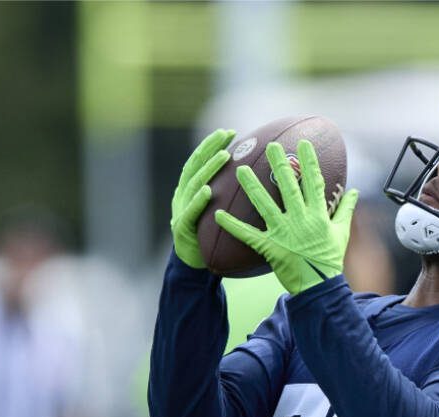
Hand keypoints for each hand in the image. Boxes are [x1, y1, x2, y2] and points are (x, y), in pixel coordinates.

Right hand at [170, 128, 234, 268]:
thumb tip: (258, 178)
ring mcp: (180, 210)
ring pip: (195, 183)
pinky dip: (198, 200)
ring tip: (224, 156)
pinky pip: (190, 211)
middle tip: (226, 135)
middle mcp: (183, 194)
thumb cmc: (209, 233)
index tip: (229, 132)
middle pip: (196, 165)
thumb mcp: (218, 209)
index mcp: (190, 188)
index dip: (212, 144)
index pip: (200, 160)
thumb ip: (228, 193)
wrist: (191, 262)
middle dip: (211, 147)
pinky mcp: (182, 227)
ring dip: (209, 168)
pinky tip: (208, 191)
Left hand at [215, 139, 358, 293]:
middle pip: (289, 188)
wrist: (319, 287)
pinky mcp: (271, 247)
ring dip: (252, 187)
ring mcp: (285, 233)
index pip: (314, 183)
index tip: (303, 143)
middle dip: (279, 165)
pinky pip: (249, 235)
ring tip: (240, 169)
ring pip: (265, 205)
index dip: (309, 162)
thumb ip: (346, 210)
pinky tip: (219, 215)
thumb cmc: (330, 259)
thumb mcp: (342, 233)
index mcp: (319, 215)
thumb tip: (354, 191)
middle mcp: (301, 220)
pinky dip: (233, 226)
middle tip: (270, 146)